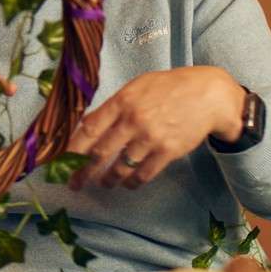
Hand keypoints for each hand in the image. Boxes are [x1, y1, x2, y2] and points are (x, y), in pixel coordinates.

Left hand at [66, 67, 246, 189]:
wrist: (208, 95)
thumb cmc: (170, 88)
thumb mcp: (138, 87)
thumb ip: (114, 105)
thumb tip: (88, 125)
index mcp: (122, 101)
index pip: (89, 128)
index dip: (72, 148)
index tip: (62, 160)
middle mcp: (134, 120)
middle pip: (99, 153)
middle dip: (82, 172)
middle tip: (73, 183)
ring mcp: (151, 138)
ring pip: (119, 168)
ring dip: (107, 180)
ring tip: (102, 183)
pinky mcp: (167, 152)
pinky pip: (142, 175)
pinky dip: (131, 183)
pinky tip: (126, 184)